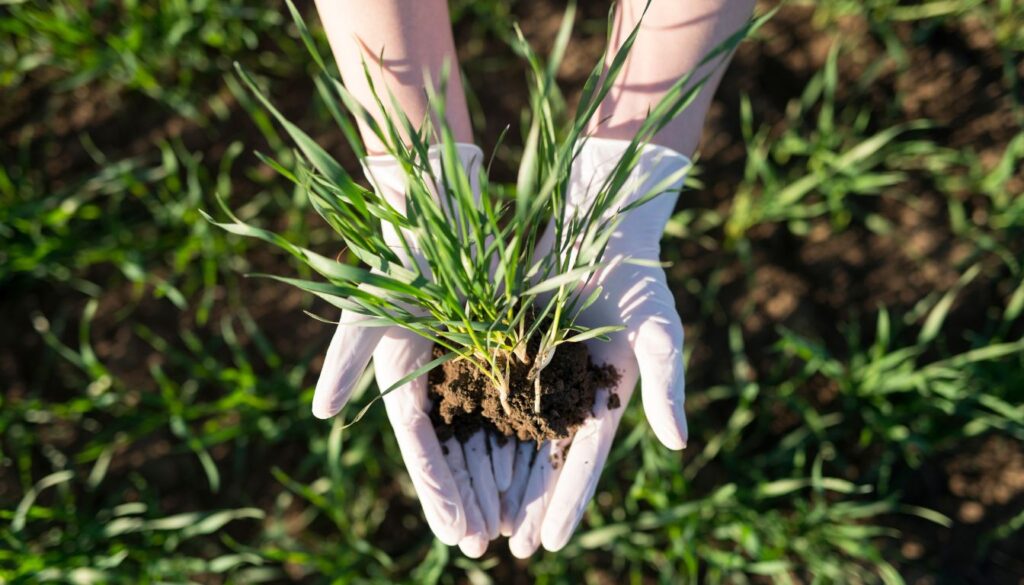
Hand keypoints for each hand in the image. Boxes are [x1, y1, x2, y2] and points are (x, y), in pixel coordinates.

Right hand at [311, 144, 506, 555]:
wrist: (437, 206)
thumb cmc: (399, 254)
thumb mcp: (370, 307)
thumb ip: (346, 360)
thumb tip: (320, 414)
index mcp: (402, 378)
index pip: (421, 449)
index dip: (437, 494)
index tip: (456, 535)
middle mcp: (435, 381)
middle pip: (454, 454)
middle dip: (468, 500)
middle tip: (485, 548)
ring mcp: (468, 367)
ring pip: (484, 437)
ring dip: (495, 480)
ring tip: (510, 525)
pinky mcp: (499, 349)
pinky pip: (515, 401)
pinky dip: (523, 436)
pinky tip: (539, 467)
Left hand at [505, 137, 690, 555]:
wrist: (599, 221)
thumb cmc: (638, 276)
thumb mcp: (660, 331)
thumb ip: (667, 385)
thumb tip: (678, 444)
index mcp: (606, 399)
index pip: (583, 461)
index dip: (568, 503)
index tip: (551, 544)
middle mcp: (567, 394)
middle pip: (542, 460)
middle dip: (528, 505)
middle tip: (510, 551)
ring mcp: (534, 372)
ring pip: (509, 436)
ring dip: (496, 477)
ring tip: (480, 519)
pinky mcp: (505, 345)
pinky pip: (484, 392)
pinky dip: (472, 425)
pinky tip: (453, 454)